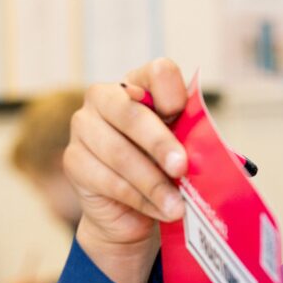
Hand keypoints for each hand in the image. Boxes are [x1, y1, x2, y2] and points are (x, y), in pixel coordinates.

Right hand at [66, 58, 189, 282]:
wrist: (133, 210)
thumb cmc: (164, 168)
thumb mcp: (184, 148)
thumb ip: (192, 139)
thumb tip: (209, 150)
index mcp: (139, 84)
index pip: (157, 72)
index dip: (171, 92)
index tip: (180, 113)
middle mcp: (104, 97)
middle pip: (131, 113)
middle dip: (160, 143)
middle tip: (181, 168)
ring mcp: (84, 127)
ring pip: (119, 153)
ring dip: (153, 183)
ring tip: (177, 205)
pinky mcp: (73, 160)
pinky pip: (108, 181)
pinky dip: (140, 199)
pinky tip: (160, 210)